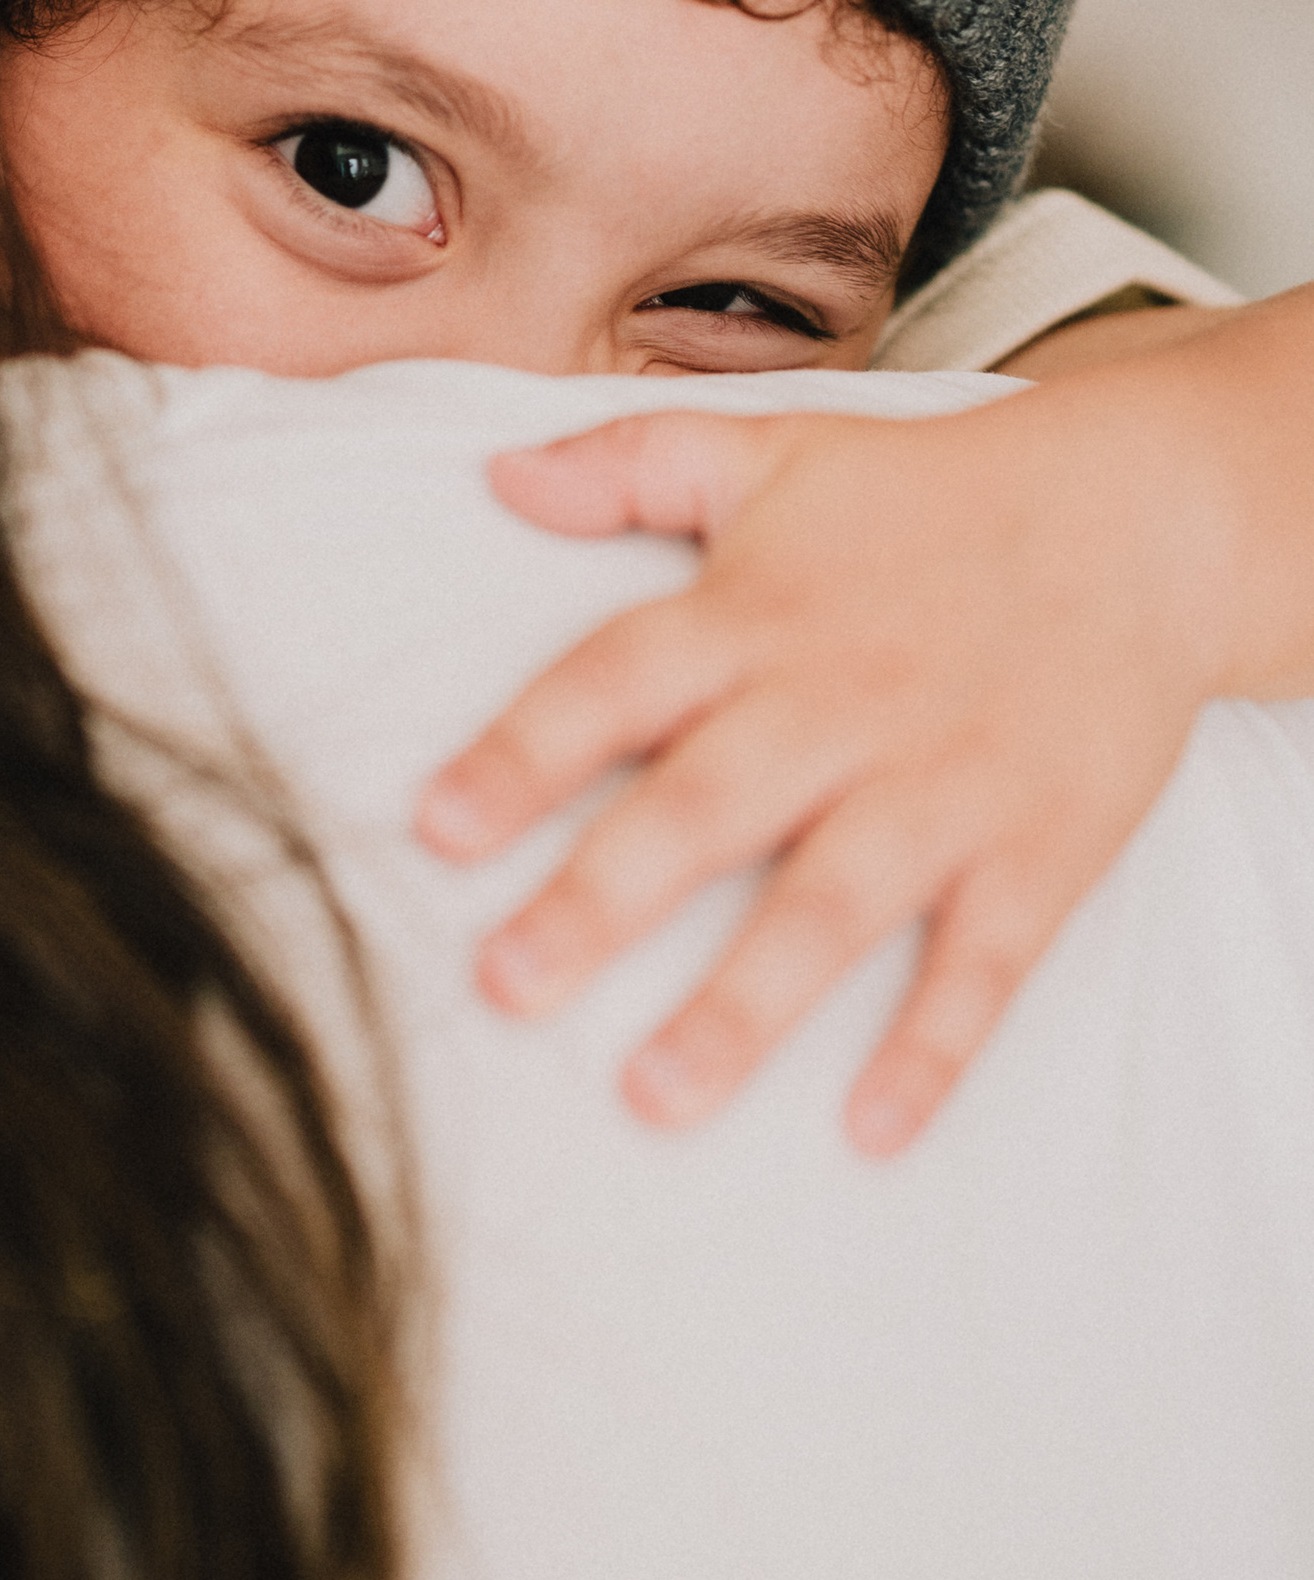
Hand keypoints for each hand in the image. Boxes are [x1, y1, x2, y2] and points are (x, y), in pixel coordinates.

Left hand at [412, 391, 1234, 1154]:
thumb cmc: (927, 497)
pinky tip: (872, 1128)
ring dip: (743, 1003)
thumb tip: (497, 475)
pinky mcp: (1036, 849)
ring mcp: (941, 785)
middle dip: (602, 900)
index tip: (435, 827)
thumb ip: (627, 463)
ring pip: (831, 904)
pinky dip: (933, 1045)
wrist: (1144, 521)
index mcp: (753, 617)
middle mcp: (837, 704)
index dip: (522, 752)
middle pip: (704, 809)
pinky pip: (982, 961)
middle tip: (507, 986)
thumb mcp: (771, 451)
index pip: (614, 684)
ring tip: (653, 1094)